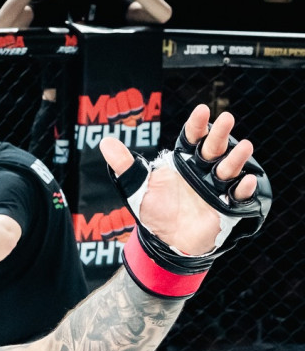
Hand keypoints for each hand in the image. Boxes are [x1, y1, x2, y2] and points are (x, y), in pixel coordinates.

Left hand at [101, 105, 259, 256]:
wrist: (165, 240)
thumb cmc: (155, 210)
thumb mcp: (137, 187)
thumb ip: (124, 166)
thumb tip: (104, 142)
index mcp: (184, 161)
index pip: (192, 138)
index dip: (198, 125)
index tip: (202, 111)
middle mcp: (203, 170)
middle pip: (214, 148)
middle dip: (220, 135)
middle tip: (227, 119)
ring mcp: (216, 187)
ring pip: (229, 168)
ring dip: (237, 158)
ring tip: (243, 146)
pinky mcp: (226, 206)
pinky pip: (239, 196)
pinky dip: (244, 189)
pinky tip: (245, 181)